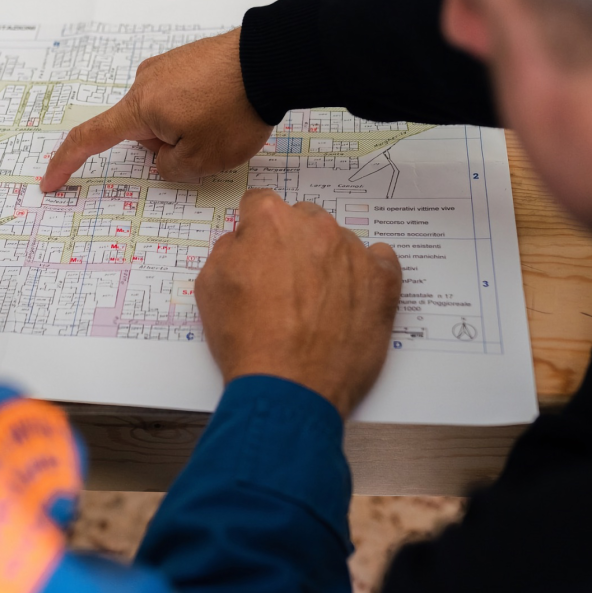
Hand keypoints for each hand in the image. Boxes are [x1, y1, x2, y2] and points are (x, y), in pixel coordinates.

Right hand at [40, 29, 271, 191]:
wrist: (272, 61)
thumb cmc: (235, 110)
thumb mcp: (201, 160)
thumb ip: (169, 168)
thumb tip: (163, 154)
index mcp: (139, 108)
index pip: (90, 139)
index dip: (67, 164)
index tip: (50, 182)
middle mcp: (146, 81)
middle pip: (140, 131)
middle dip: (166, 148)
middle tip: (207, 145)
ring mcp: (167, 65)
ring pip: (164, 115)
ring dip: (186, 129)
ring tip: (224, 122)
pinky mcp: (189, 58)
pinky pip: (182, 96)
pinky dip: (198, 110)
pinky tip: (226, 107)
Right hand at [196, 190, 402, 417]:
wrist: (289, 389)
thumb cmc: (246, 340)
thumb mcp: (209, 286)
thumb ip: (227, 249)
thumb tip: (243, 242)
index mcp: (272, 221)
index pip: (260, 203)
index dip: (254, 229)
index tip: (256, 250)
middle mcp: (317, 228)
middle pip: (303, 220)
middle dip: (292, 243)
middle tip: (284, 282)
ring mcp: (354, 253)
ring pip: (339, 242)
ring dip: (327, 261)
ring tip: (315, 304)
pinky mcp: (382, 283)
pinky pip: (379, 262)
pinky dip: (366, 274)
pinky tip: (350, 298)